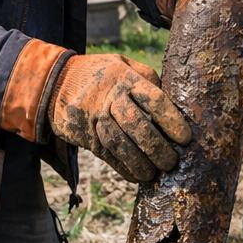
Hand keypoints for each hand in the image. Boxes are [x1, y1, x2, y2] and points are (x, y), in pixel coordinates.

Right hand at [47, 54, 190, 182]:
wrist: (56, 81)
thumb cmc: (104, 75)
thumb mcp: (124, 65)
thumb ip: (148, 80)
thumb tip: (177, 105)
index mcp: (126, 78)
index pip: (153, 99)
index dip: (171, 121)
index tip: (186, 139)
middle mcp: (109, 97)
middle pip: (136, 124)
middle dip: (156, 148)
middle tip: (171, 163)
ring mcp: (94, 116)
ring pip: (118, 143)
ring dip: (139, 163)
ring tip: (153, 175)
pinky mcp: (85, 134)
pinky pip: (106, 155)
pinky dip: (123, 168)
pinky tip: (137, 176)